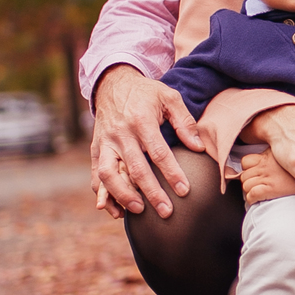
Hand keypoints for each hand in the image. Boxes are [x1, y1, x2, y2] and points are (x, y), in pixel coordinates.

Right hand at [90, 64, 204, 219]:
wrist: (113, 83)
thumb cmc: (146, 93)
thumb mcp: (169, 97)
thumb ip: (185, 122)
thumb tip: (199, 147)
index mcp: (141, 120)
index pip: (158, 152)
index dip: (172, 173)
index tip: (184, 191)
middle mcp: (121, 133)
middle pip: (135, 168)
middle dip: (151, 192)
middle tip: (166, 211)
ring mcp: (105, 142)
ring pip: (109, 174)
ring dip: (122, 195)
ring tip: (138, 211)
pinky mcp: (96, 148)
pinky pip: (96, 174)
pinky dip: (103, 194)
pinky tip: (114, 210)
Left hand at [239, 147, 294, 204]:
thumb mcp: (290, 153)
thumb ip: (278, 153)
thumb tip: (272, 154)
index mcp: (268, 156)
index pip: (245, 161)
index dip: (247, 169)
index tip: (253, 174)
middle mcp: (266, 166)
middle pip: (244, 175)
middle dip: (248, 182)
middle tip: (257, 186)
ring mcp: (268, 177)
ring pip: (246, 186)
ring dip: (250, 191)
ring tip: (259, 193)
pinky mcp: (272, 189)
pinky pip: (252, 195)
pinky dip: (251, 199)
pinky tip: (258, 200)